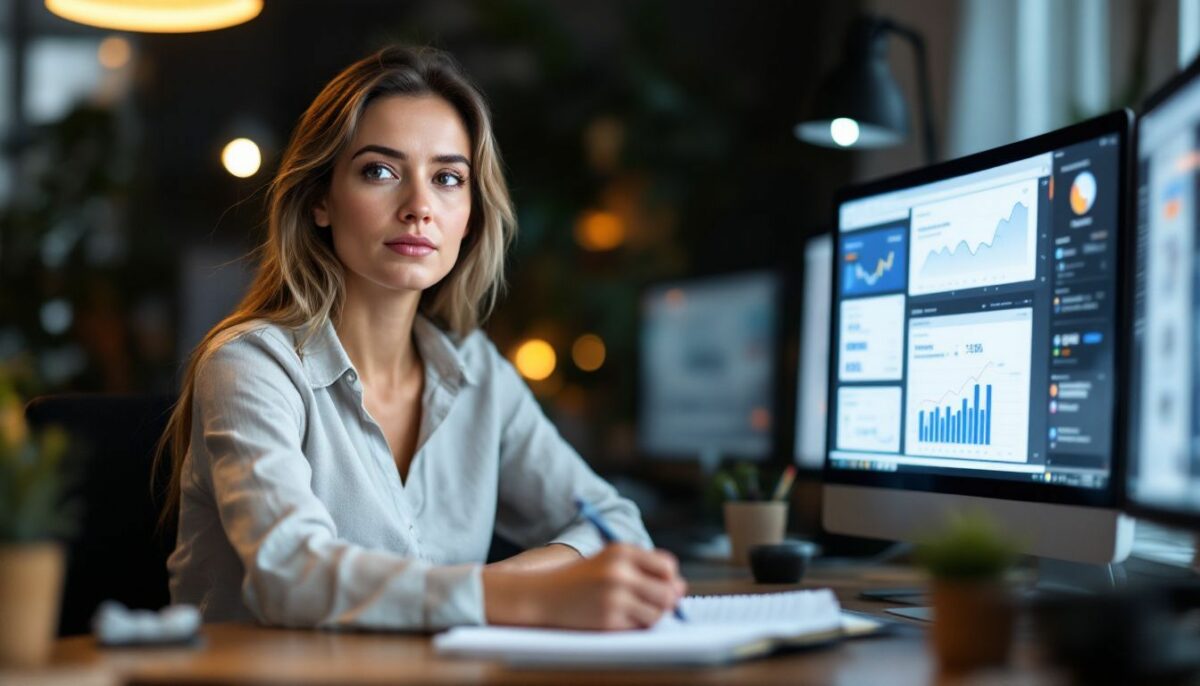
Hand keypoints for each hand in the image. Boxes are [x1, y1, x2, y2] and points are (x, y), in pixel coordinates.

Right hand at [482, 543, 686, 629]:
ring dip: (651, 614)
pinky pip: (639, 626)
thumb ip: (645, 568)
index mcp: (622, 551)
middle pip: (667, 591)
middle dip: (667, 599)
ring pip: (657, 612)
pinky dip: (635, 624)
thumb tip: (681, 589)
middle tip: (655, 602)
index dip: (670, 577)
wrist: (544, 595)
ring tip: (633, 608)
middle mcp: (620, 573)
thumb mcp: (611, 560)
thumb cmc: (583, 578)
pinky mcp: (609, 620)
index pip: (667, 566)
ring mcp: (614, 598)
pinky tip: (618, 616)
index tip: (663, 583)